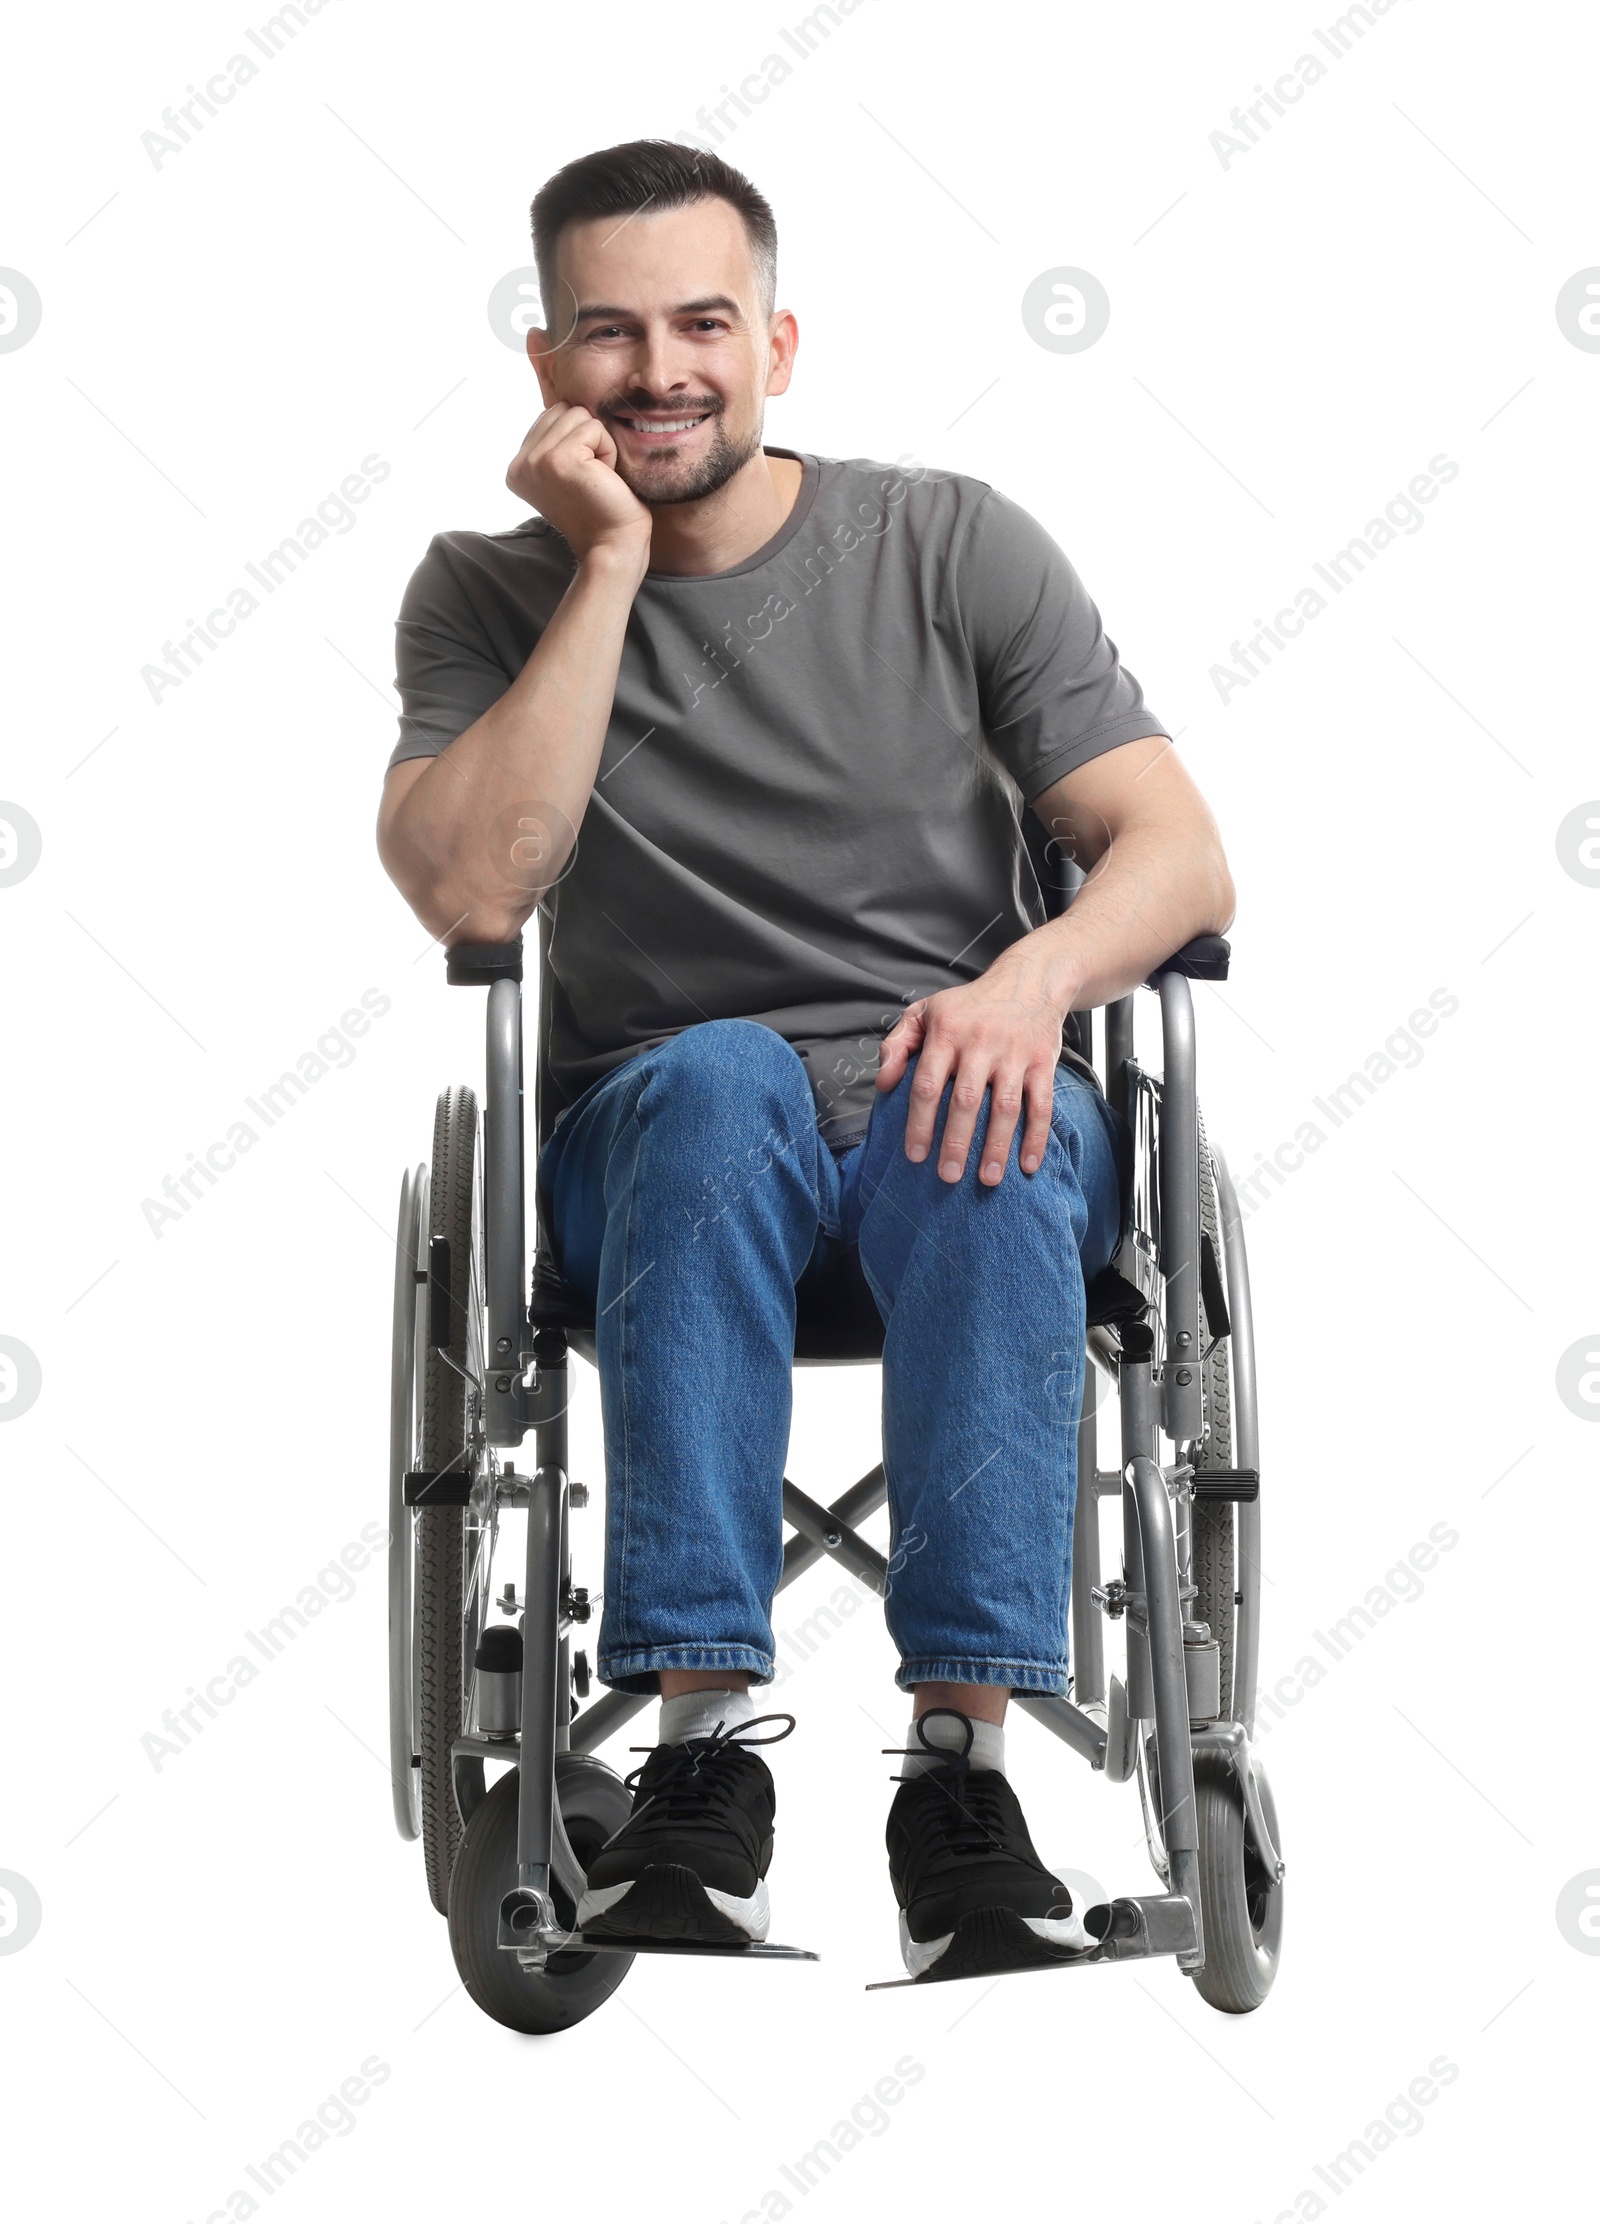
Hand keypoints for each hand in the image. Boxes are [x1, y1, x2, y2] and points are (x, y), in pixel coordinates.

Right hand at [505, 404, 651, 566]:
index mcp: (517, 468)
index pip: (551, 415)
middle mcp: (519, 464)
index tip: (582, 478)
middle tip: (592, 477)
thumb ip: (556, 440)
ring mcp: (535, 461)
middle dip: (588, 438)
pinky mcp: (559, 459)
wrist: (614, 545)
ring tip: (597, 477)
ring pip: (578, 414)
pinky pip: (594, 427)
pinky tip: (603, 478)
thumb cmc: (602, 509)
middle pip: (564, 409)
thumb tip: (568, 404)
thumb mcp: (568, 471)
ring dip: (599, 444)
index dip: (579, 440)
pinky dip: (608, 450)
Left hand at [876, 961, 1068, 1184]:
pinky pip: (1040, 1104)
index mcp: (947, 1033)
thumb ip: (898, 1045)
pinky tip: (1027, 1165)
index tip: (915, 1155)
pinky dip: (1036, 1137)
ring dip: (996, 1147)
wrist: (1029, 981)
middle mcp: (981, 1043)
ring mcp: (1014, 1054)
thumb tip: (883, 1083)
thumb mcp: (925, 1012)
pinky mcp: (1043, 1063)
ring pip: (1004, 1107)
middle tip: (947, 1176)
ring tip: (986, 1179)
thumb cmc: (969, 1005)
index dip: (919, 1122)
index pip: (927, 1083)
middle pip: (965, 1100)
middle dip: (955, 1142)